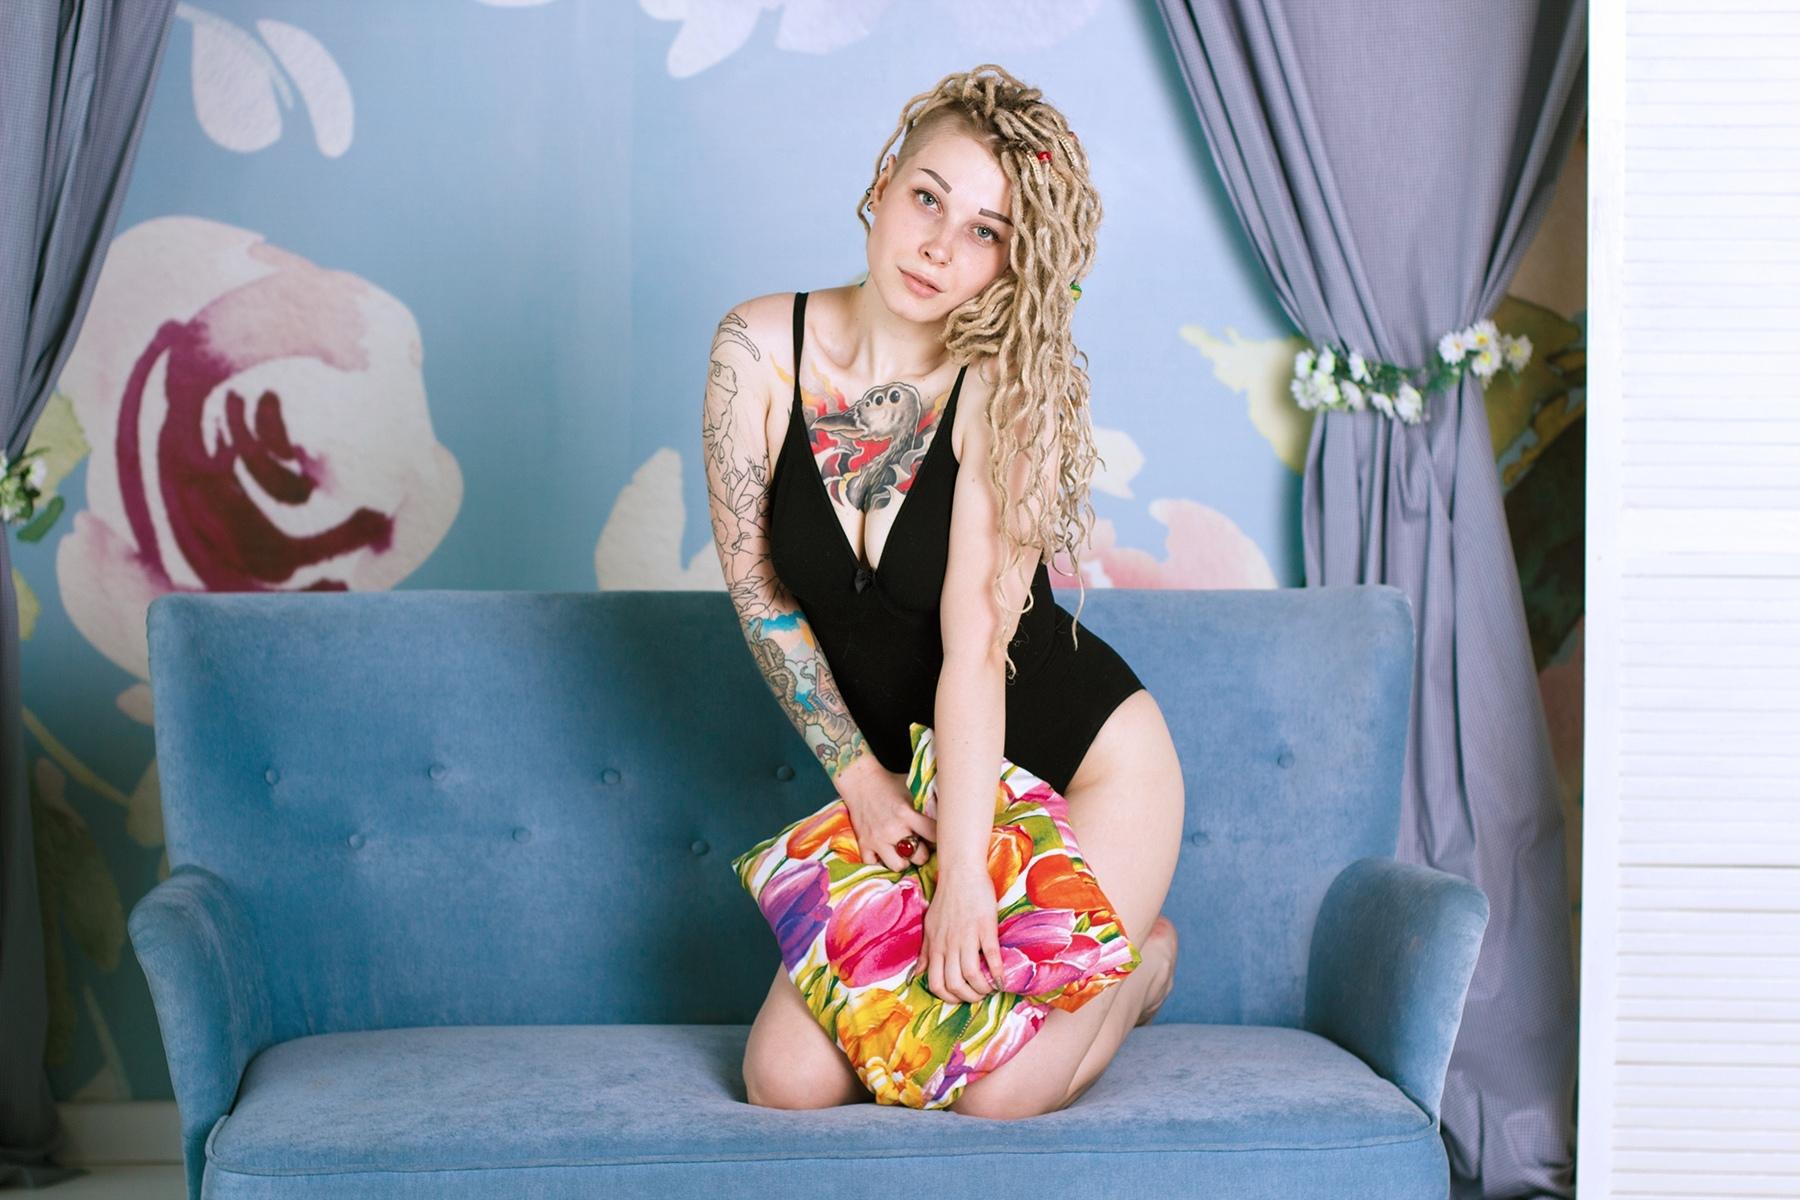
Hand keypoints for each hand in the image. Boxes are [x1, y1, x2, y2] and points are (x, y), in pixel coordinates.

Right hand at [838, 768, 936, 873]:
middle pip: (919, 856)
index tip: (942, 838)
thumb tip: (949, 810)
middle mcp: (893, 829)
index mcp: (907, 814)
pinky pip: (874, 865)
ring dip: (904, 860)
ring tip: (903, 852)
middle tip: (922, 846)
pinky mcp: (863, 844)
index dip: (942, 838)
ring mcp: (877, 839)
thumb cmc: (889, 783)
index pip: (933, 834)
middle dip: (923, 852)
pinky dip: (881, 862)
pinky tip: (886, 853)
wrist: (859, 781)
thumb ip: (927, 802)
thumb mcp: (911, 788)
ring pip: (898, 865)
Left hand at [919, 868, 1005, 1005]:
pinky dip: (997, 971)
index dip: (949, 997)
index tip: (960, 998)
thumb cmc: (946, 898)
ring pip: (971, 974)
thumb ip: (926, 952)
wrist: (960, 872)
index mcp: (936, 946)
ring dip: (982, 988)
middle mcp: (949, 944)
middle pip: (954, 984)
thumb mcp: (930, 926)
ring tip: (990, 989)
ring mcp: (967, 936)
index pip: (936, 983)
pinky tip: (1002, 978)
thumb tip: (918, 974)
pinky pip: (991, 956)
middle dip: (967, 997)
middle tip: (978, 997)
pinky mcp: (985, 927)